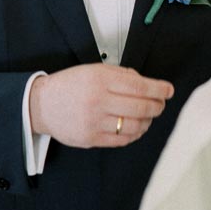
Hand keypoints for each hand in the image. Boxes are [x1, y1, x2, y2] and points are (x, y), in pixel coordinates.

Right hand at [28, 63, 173, 147]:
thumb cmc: (70, 85)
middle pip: (140, 107)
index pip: (139, 86)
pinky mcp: (91, 139)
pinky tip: (136, 127)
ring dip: (147, 121)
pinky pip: (122, 140)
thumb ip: (121, 74)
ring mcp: (94, 122)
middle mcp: (98, 101)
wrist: (41, 105)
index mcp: (100, 79)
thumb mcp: (94, 70)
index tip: (168, 90)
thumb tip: (147, 84)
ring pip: (134, 125)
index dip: (159, 89)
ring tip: (148, 116)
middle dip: (157, 106)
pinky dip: (134, 134)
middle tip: (160, 104)